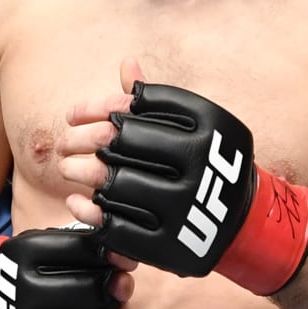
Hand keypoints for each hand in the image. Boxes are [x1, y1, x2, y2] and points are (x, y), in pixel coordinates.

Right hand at [0, 224, 133, 308]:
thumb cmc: (34, 270)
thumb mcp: (51, 244)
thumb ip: (92, 245)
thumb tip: (128, 261)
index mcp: (24, 256)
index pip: (85, 253)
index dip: (112, 260)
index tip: (120, 265)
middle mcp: (19, 297)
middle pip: (91, 295)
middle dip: (115, 294)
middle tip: (118, 294)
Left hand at [68, 61, 307, 295]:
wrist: (242, 220)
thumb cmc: (207, 161)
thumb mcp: (195, 126)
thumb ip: (159, 101)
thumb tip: (126, 64)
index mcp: (206, 126)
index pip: (136, 107)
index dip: (96, 107)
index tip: (73, 114)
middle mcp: (199, 163)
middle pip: (122, 143)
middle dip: (84, 140)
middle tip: (65, 143)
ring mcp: (185, 206)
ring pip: (116, 184)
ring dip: (81, 173)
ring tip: (67, 168)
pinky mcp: (170, 244)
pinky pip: (118, 226)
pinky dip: (91, 213)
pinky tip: (77, 202)